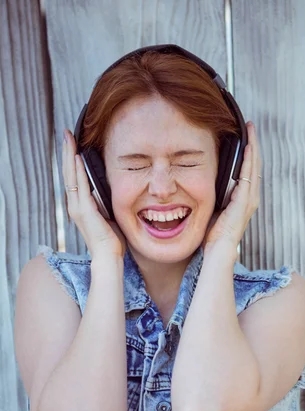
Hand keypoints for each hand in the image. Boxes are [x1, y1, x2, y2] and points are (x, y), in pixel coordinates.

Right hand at [62, 129, 125, 258]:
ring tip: (68, 138)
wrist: (108, 255)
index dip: (71, 160)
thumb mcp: (107, 215)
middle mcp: (75, 205)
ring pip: (71, 176)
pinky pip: (80, 186)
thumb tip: (106, 189)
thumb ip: (103, 202)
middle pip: (68, 172)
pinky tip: (76, 157)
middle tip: (66, 133)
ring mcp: (78, 207)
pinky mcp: (85, 210)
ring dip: (69, 156)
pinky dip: (77, 171)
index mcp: (80, 206)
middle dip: (67, 152)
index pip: (73, 178)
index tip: (72, 143)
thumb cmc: (110, 239)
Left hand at [203, 121, 261, 251]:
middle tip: (250, 126)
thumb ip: (216, 196)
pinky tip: (247, 147)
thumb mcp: (214, 210)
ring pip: (254, 167)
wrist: (218, 252)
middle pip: (254, 165)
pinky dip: (249, 160)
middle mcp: (250, 198)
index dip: (248, 152)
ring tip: (251, 130)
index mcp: (243, 199)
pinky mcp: (244, 202)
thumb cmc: (213, 236)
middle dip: (253, 145)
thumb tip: (204, 183)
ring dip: (253, 148)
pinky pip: (248, 176)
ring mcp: (249, 200)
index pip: (248, 170)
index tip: (245, 135)